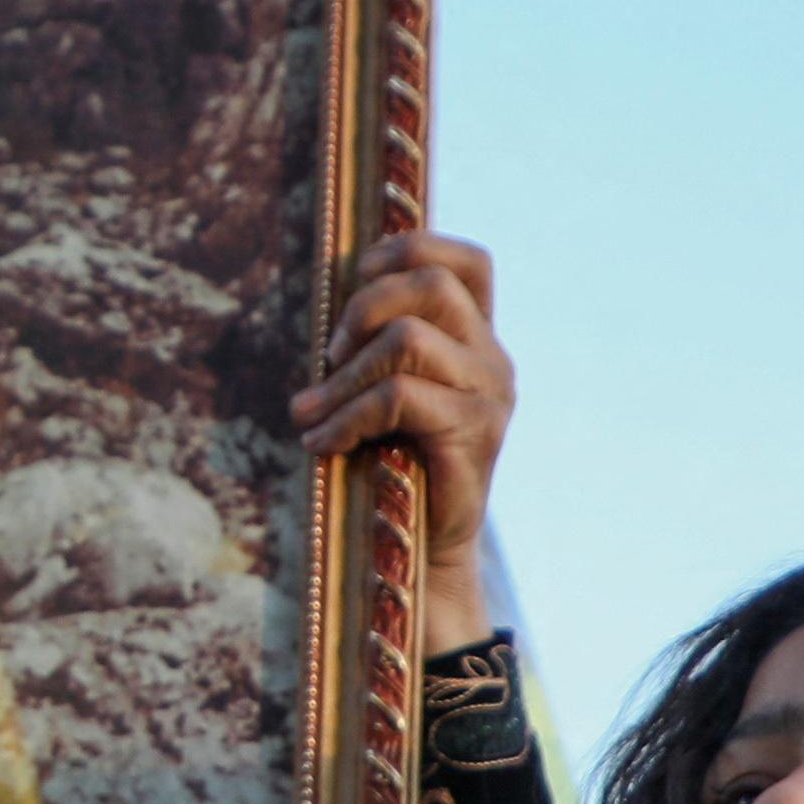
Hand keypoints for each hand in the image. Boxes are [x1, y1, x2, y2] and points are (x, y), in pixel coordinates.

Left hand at [291, 227, 508, 653]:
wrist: (425, 555)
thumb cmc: (392, 469)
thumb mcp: (388, 396)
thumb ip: (376, 347)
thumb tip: (325, 305)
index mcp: (477, 341)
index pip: (468, 262)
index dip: (409, 248)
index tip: (356, 276)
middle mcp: (493, 361)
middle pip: (432, 285)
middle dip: (363, 307)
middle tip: (328, 357)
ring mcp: (489, 398)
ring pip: (409, 340)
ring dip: (343, 374)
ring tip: (311, 411)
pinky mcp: (473, 436)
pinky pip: (398, 398)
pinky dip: (345, 416)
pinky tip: (320, 442)